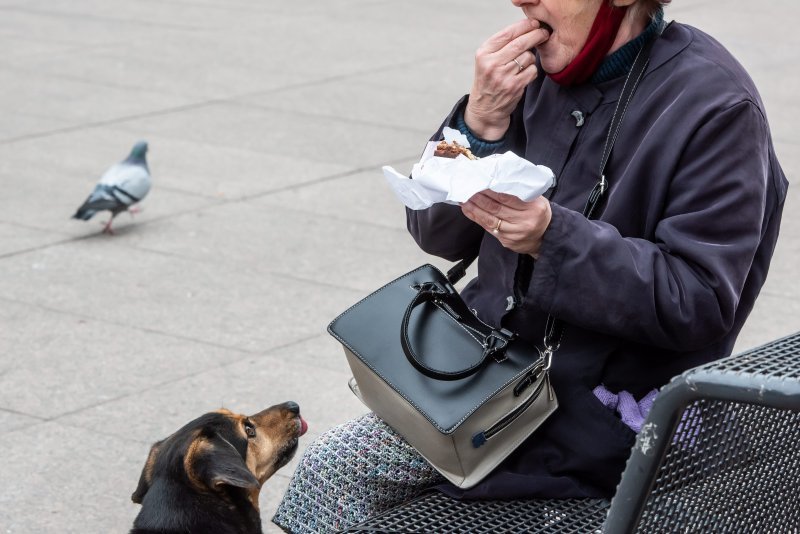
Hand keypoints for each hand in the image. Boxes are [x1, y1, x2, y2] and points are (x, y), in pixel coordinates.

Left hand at [461, 190, 551, 257]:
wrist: (545, 236)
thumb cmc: (537, 213)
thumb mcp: (536, 199)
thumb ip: (519, 191)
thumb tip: (497, 181)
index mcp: (533, 208)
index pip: (507, 198)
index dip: (491, 191)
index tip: (481, 183)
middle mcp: (524, 222)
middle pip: (497, 208)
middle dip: (480, 198)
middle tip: (469, 189)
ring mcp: (514, 233)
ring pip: (490, 219)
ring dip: (475, 209)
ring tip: (464, 199)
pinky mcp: (506, 241)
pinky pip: (488, 228)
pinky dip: (477, 218)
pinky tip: (469, 210)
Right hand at [464, 19, 549, 140]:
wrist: (485, 109)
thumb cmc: (488, 80)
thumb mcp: (486, 61)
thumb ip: (501, 45)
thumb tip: (527, 28)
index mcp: (483, 54)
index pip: (507, 34)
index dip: (524, 26)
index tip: (534, 23)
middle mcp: (491, 64)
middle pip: (520, 43)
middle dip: (535, 35)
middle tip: (543, 33)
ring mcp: (503, 76)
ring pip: (528, 57)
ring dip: (531, 57)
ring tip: (524, 63)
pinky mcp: (514, 87)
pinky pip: (532, 71)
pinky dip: (532, 70)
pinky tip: (524, 74)